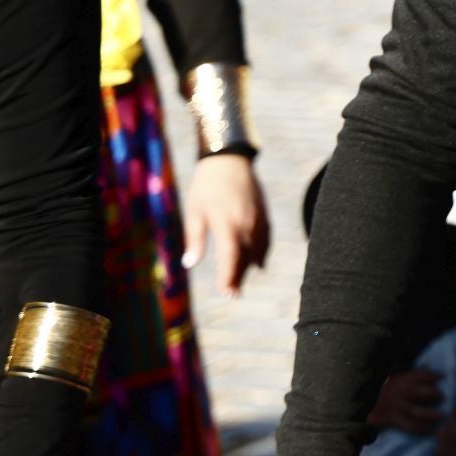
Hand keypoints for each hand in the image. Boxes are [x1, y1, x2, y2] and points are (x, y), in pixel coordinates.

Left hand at [184, 154, 270, 294]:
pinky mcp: (263, 214)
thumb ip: (194, 238)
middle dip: (239, 277)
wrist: (229, 160)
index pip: (230, 257)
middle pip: (245, 258)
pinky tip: (257, 262)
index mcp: (227, 223)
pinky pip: (265, 239)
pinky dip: (262, 252)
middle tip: (232, 294)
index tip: (225, 292)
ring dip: (250, 267)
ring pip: (257, 250)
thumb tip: (190, 263)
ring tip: (240, 281)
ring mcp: (257, 219)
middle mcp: (246, 224)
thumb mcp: (194, 211)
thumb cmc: (205, 187)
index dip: (228, 277)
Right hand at [369, 367, 443, 433]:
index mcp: (402, 379)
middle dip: (436, 395)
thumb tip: (429, 363)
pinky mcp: (393, 419)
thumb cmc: (385, 389)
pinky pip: (410, 426)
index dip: (434, 375)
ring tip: (442, 415)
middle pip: (423, 393)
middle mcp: (401, 392)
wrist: (363, 403)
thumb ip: (412, 373)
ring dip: (432, 415)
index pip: (421, 375)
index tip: (444, 376)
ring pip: (418, 412)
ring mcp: (397, 406)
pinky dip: (421, 428)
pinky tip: (430, 430)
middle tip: (444, 397)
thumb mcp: (396, 377)